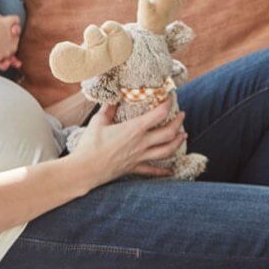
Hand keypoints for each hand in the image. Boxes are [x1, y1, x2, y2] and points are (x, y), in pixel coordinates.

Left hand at [0, 20, 21, 70]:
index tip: (18, 63)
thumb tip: (15, 31)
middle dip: (4, 65)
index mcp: (6, 52)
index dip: (14, 63)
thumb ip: (16, 27)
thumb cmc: (3, 25)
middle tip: (7, 61)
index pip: (11, 61)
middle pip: (0, 65)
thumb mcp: (12, 24)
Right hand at [67, 99, 186, 187]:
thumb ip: (108, 109)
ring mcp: (140, 157)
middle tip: (182, 116)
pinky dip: (163, 171)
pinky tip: (170, 171)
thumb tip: (113, 98)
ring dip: (178, 143)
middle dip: (178, 123)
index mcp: (134, 129)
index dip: (168, 104)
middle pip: (169, 133)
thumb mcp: (98, 121)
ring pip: (167, 151)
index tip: (170, 97)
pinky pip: (153, 171)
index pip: (159, 114)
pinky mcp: (134, 168)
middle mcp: (141, 143)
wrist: (85, 169)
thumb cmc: (90, 145)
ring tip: (183, 136)